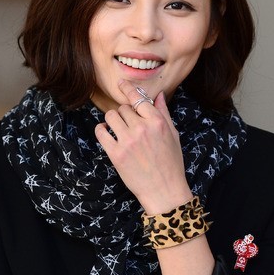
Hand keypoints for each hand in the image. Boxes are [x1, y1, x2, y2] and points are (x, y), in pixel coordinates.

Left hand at [95, 81, 191, 212]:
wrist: (164, 190)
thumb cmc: (171, 164)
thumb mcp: (173, 135)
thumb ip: (163, 113)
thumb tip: (158, 94)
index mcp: (157, 122)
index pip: (138, 98)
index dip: (128, 89)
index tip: (121, 84)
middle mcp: (141, 128)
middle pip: (123, 108)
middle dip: (125, 114)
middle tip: (129, 125)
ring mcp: (127, 141)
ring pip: (111, 116)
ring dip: (112, 120)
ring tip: (117, 128)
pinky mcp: (116, 154)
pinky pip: (101, 132)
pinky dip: (101, 130)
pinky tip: (107, 133)